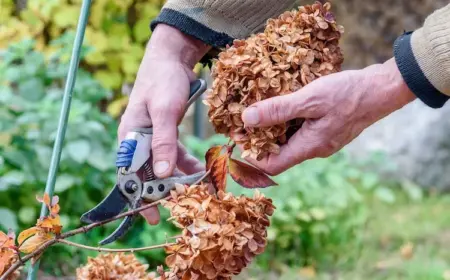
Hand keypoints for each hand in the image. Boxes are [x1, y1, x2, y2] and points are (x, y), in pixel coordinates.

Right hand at [118, 24, 209, 223]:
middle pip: (148, 174)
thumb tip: (161, 174)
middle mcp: (138, 142)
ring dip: (179, 179)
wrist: (172, 60)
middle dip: (164, 191)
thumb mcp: (163, 111)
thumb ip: (163, 142)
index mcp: (129, 138)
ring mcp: (153, 138)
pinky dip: (186, 163)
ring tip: (197, 190)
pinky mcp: (166, 134)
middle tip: (183, 205)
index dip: (141, 197)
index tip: (153, 217)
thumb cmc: (162, 81)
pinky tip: (201, 171)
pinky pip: (175, 155)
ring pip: (164, 167)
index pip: (131, 175)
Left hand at [240, 58, 415, 174]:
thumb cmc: (349, 93)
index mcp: (309, 147)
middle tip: (242, 118)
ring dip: (272, 126)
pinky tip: (282, 103)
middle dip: (259, 138)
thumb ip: (278, 110)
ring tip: (258, 107)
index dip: (251, 156)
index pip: (272, 165)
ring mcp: (322, 139)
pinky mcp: (327, 129)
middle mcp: (315, 148)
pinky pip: (301, 130)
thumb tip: (247, 119)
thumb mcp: (310, 99)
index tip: (235, 137)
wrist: (383, 88)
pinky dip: (288, 119)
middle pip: (279, 152)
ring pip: (290, 139)